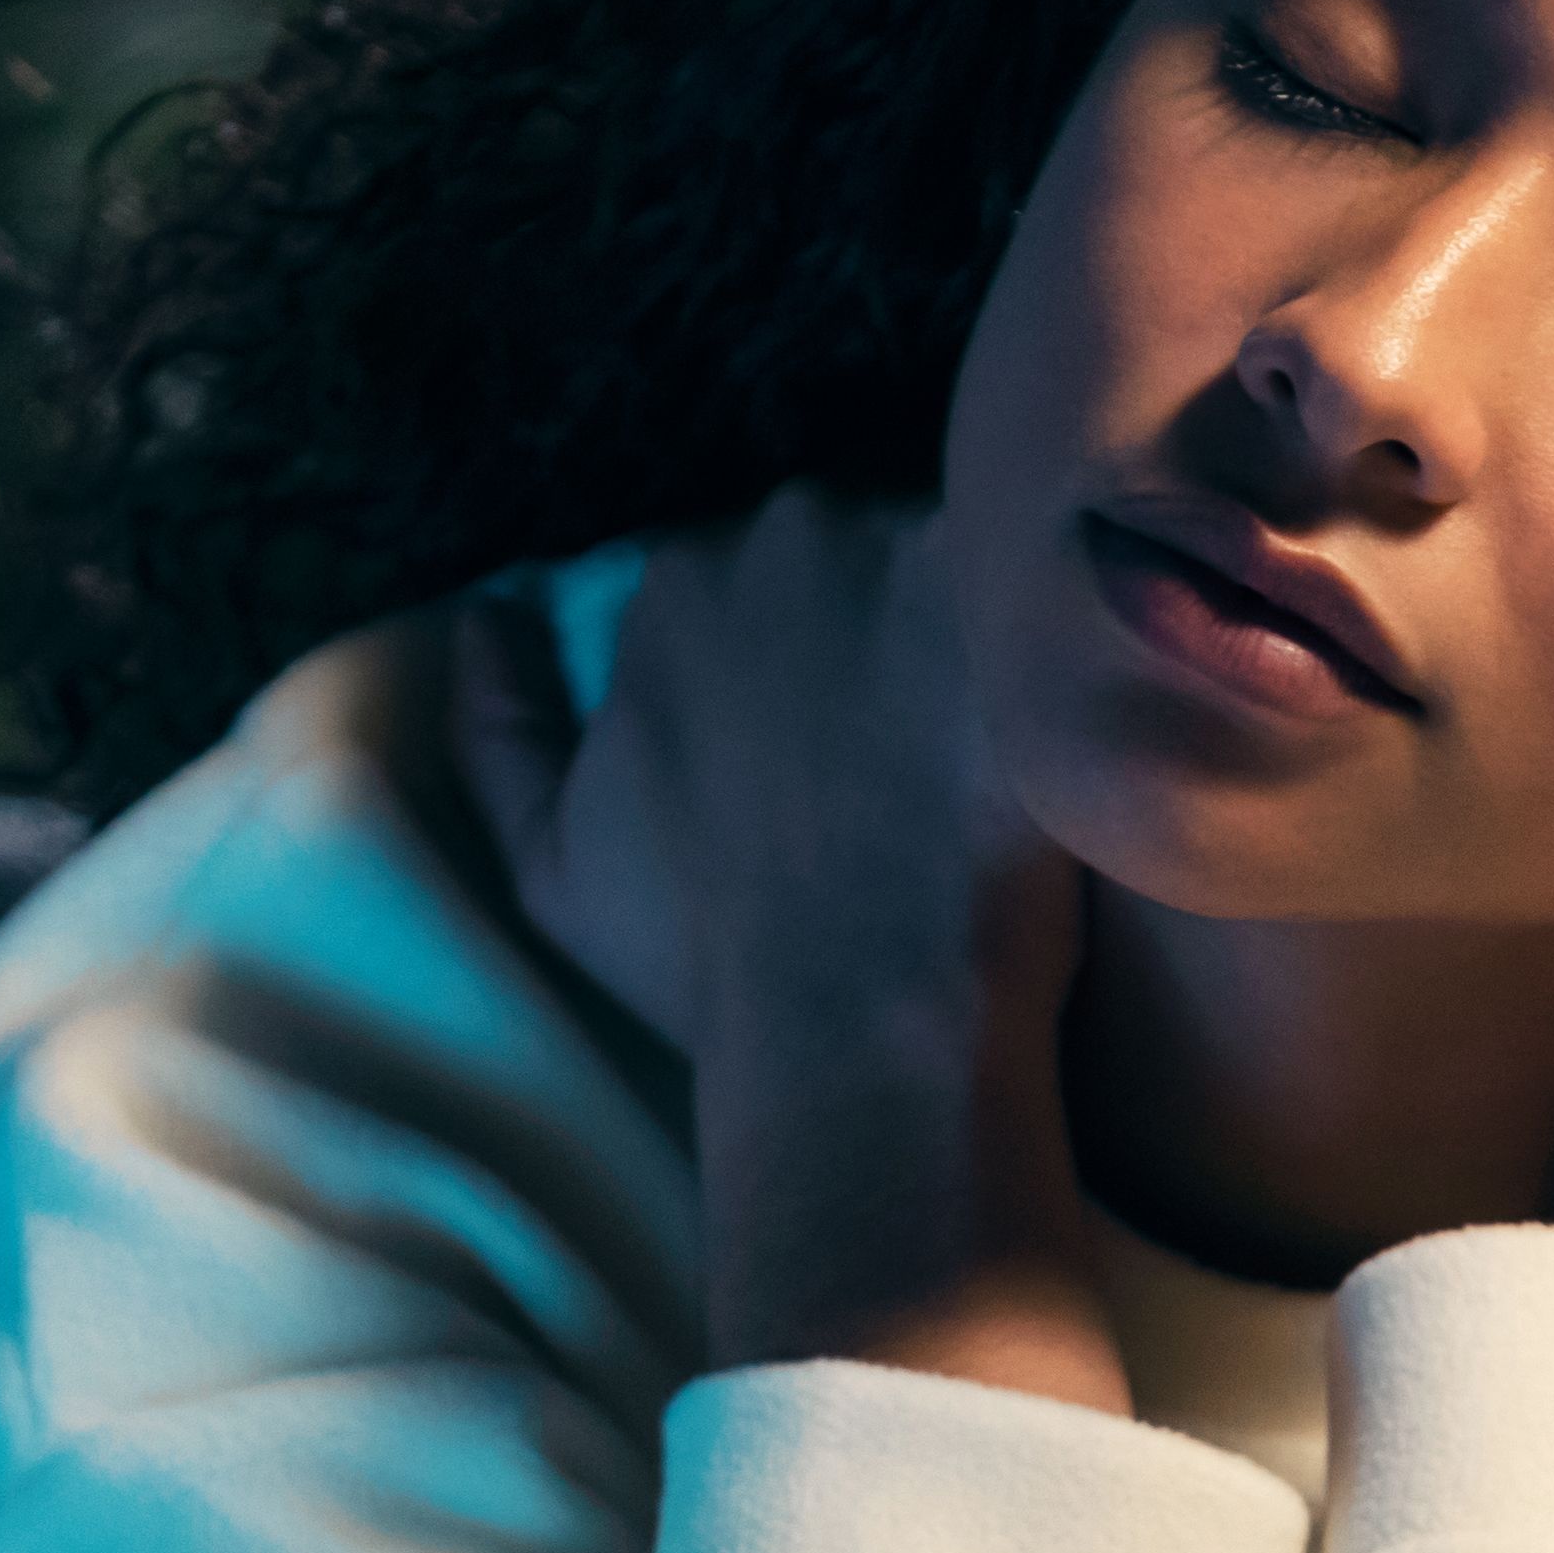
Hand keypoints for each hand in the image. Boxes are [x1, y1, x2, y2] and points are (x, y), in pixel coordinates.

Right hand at [464, 490, 1122, 1412]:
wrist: (866, 1018)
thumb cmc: (708, 959)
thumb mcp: (550, 865)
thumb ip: (498, 728)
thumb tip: (481, 618)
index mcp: (673, 583)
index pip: (760, 574)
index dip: (814, 655)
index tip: (856, 739)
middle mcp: (777, 534)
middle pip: (862, 546)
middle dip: (893, 621)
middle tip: (936, 740)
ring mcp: (904, 551)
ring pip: (964, 552)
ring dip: (983, 624)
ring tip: (1010, 738)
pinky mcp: (1017, 594)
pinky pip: (1059, 579)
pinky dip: (1070, 636)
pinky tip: (1072, 724)